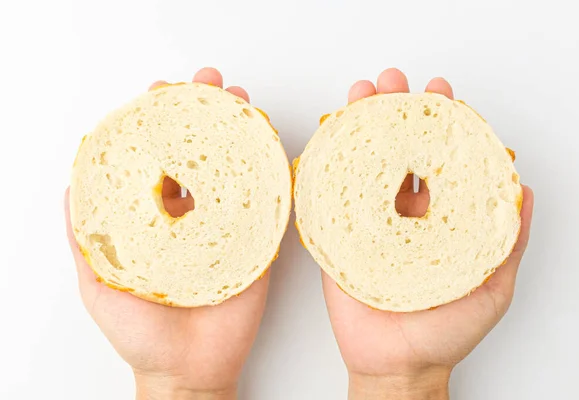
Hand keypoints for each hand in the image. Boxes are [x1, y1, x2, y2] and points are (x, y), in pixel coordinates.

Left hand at [65, 68, 267, 399]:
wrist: (187, 372)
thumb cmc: (140, 334)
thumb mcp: (99, 283)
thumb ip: (85, 238)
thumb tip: (70, 189)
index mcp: (158, 221)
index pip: (160, 161)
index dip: (160, 125)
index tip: (161, 93)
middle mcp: (194, 218)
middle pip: (201, 156)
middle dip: (206, 116)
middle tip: (210, 84)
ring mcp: (227, 228)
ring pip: (236, 171)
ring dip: (241, 134)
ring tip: (242, 104)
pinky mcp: (257, 246)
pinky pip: (266, 205)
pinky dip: (271, 174)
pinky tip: (271, 147)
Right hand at [322, 68, 534, 399]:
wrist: (398, 366)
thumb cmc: (446, 333)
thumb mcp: (493, 287)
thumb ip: (508, 241)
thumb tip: (523, 193)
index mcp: (438, 218)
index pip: (439, 159)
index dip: (440, 124)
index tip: (441, 93)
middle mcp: (403, 214)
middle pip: (399, 152)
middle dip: (395, 112)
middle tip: (391, 83)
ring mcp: (369, 223)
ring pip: (364, 165)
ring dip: (360, 128)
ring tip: (359, 96)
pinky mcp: (338, 237)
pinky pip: (330, 197)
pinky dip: (328, 164)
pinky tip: (328, 138)